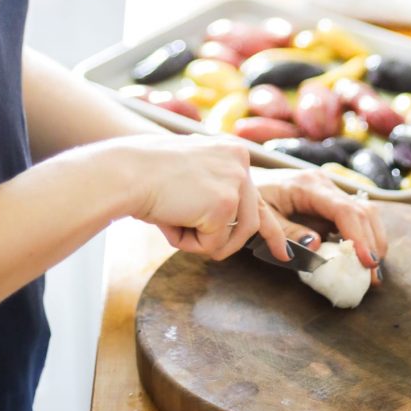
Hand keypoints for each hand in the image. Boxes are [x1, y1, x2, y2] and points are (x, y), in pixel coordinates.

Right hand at [115, 134, 288, 261]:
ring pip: (236, 235)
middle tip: (272, 259)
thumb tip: (227, 230)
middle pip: (254, 217)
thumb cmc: (145, 177)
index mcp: (232, 151)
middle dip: (241, 244)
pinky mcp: (225, 203)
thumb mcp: (190, 177)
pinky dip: (190, 244)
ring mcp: (235, 181)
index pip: (256, 193)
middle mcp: (240, 161)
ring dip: (207, 243)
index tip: (283, 250)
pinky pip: (214, 243)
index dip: (269, 226)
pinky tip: (173, 223)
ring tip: (179, 229)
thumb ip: (213, 192)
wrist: (127, 172)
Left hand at [252, 168, 387, 285]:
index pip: (344, 209)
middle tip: (374, 276)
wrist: (242, 182)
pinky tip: (363, 259)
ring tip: (373, 271)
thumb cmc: (249, 200)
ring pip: (364, 212)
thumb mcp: (261, 218)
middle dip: (372, 243)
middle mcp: (324, 184)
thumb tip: (316, 246)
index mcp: (308, 185)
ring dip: (373, 240)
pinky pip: (354, 217)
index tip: (366, 262)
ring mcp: (329, 191)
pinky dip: (364, 237)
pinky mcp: (329, 201)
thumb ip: (287, 232)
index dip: (359, 236)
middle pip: (361, 211)